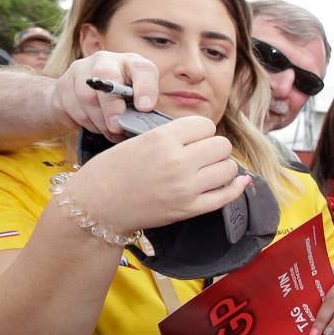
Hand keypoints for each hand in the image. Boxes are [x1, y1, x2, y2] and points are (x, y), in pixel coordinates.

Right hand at [51, 51, 160, 139]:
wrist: (83, 97)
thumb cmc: (120, 101)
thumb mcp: (137, 101)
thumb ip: (142, 109)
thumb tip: (145, 127)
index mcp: (131, 63)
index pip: (142, 68)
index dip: (145, 87)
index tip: (145, 108)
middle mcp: (106, 60)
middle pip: (106, 75)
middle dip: (112, 106)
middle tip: (117, 126)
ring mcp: (81, 69)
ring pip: (87, 96)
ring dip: (100, 120)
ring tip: (110, 131)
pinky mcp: (63, 84)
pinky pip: (73, 107)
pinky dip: (87, 122)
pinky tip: (96, 125)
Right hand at [71, 115, 249, 232]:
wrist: (96, 206)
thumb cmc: (112, 170)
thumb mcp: (138, 139)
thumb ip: (171, 136)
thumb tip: (205, 134)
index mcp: (162, 139)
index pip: (205, 125)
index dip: (201, 131)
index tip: (193, 137)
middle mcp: (177, 162)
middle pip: (222, 145)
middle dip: (214, 147)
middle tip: (202, 154)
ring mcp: (186, 187)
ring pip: (228, 168)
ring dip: (222, 166)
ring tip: (209, 169)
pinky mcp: (189, 209)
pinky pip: (227, 195)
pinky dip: (235, 187)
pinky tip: (237, 181)